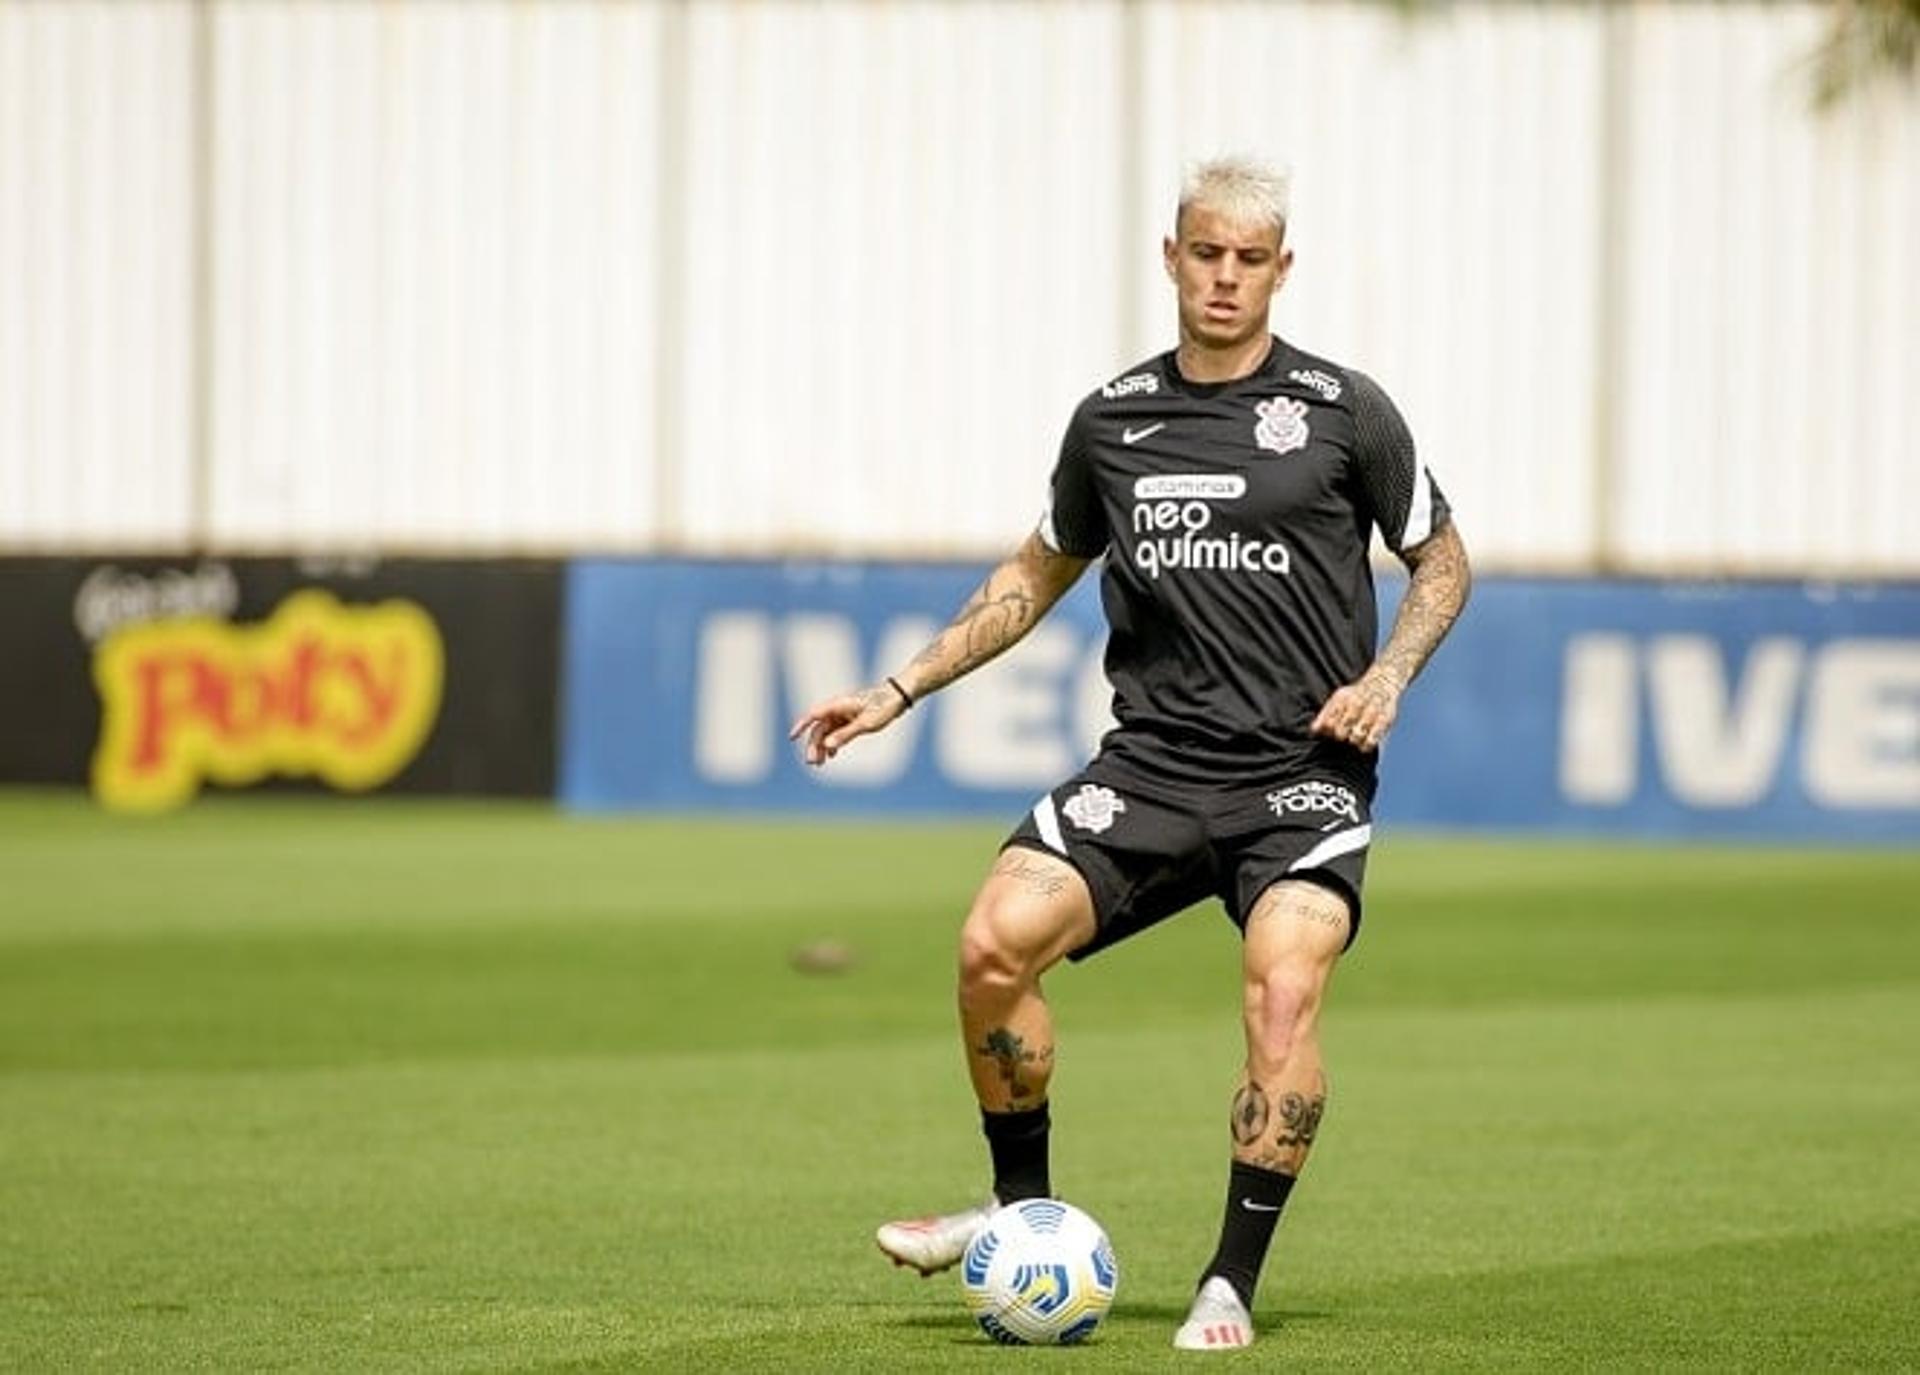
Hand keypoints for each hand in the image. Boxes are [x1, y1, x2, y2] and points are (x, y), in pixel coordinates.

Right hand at [788, 683, 908, 765]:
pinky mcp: (851, 719)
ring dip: (822, 746)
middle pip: (820, 728)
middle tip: (812, 763)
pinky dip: (833, 743)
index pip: (814, 715)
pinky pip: (837, 732)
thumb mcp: (866, 724)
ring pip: (827, 732)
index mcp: (839, 705)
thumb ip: (845, 734)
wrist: (899, 697)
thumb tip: (827, 745)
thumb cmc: (883, 706)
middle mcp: (838, 708)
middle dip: (814, 745)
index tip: (792, 738)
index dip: (801, 726)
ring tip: (820, 764)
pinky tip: (832, 755)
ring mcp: (844, 714)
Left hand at [1310, 670, 1401, 753]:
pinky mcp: (1385, 720)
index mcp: (1342, 699)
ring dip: (1353, 740)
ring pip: (1356, 737)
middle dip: (1340, 736)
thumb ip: (1324, 715)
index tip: (1331, 730)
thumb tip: (1314, 731)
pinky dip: (1366, 746)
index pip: (1329, 723)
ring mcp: (1371, 712)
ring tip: (1354, 737)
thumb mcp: (1337, 699)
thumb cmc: (1355, 695)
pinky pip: (1372, 740)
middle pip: (1341, 732)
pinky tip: (1364, 744)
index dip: (1328, 730)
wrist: (1382, 683)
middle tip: (1343, 734)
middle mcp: (1357, 704)